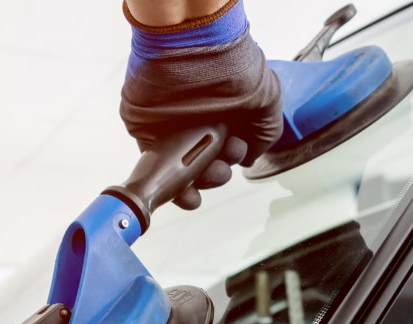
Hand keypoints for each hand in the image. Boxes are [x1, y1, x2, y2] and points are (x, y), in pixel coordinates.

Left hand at [120, 0, 281, 209]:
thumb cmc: (231, 64)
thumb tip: (248, 160)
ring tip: (206, 173)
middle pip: (204, 167)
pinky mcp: (146, 130)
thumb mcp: (267, 99)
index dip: (230, 164)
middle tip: (221, 163)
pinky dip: (167, 181)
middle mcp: (198, 122)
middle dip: (215, 176)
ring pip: (180, 171)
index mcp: (224, 115)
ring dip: (195, 184)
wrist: (193, 45)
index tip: (235, 158)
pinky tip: (181, 189)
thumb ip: (264, 133)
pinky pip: (155, 165)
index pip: (224, 153)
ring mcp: (170, 128)